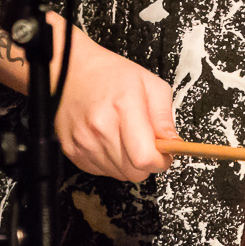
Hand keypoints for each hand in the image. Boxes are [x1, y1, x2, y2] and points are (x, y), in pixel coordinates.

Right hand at [0, 14, 174, 183]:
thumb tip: (173, 143)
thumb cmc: (109, 74)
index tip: (164, 153)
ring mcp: (84, 142)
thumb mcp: (148, 83)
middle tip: (146, 143)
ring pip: (119, 174)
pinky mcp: (72, 151)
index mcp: (123, 107)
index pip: (145, 157)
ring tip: (124, 135)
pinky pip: (101, 172)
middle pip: (134, 172)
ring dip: (127, 162)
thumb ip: (164, 116)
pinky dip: (110, 161)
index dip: (161, 161)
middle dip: (146, 162)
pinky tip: (108, 139)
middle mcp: (100, 127)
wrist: (70, 71)